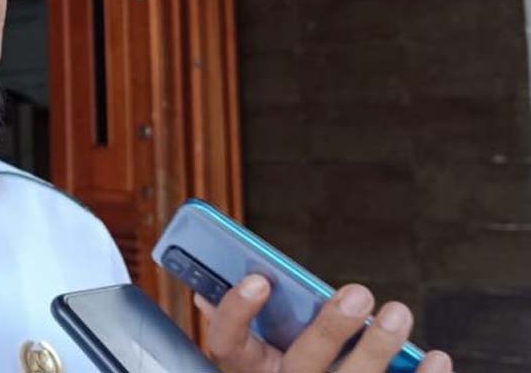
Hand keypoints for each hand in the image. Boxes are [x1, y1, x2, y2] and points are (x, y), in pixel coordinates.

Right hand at [193, 274, 453, 372]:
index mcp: (248, 367)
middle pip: (302, 364)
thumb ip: (243, 321)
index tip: (260, 279)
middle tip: (359, 292)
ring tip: (398, 313)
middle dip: (331, 328)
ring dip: (379, 349)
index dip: (238, 311)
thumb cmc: (286, 367)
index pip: (225, 342)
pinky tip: (436, 357)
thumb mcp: (259, 350)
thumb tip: (206, 290)